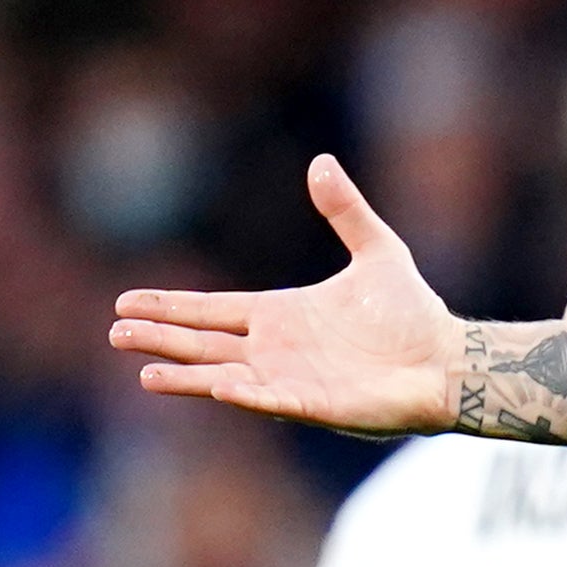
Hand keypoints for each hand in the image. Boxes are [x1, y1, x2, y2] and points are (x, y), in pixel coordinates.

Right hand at [112, 156, 462, 434]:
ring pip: (225, 377)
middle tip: (116, 333)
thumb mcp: (379, 249)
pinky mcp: (317, 404)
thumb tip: (321, 162)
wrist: (450, 359)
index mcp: (281, 314)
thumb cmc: (414, 312)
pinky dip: (246, 395)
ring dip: (187, 376)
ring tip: (146, 374)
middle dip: (161, 337)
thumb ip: (346, 210)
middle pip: (204, 343)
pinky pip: (273, 400)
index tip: (125, 301)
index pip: (212, 310)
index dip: (171, 305)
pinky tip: (217, 387)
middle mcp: (277, 349)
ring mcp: (293, 379)